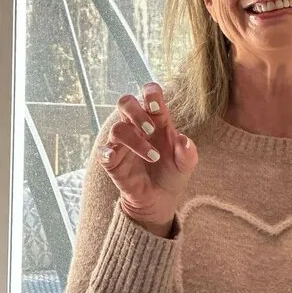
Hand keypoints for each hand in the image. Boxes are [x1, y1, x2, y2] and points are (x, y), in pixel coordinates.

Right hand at [100, 82, 198, 226]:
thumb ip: (188, 152)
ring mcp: (122, 143)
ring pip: (117, 128)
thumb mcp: (186, 164)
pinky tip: (114, 157)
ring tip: (154, 156)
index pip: (149, 95)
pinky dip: (107, 152)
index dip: (150, 93)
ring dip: (135, 140)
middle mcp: (137, 127)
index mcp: (156, 121)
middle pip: (126, 103)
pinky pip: (103, 152)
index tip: (156, 105)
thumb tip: (185, 141)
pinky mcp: (112, 161)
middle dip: (136, 112)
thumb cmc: (172, 173)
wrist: (161, 199)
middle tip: (151, 129)